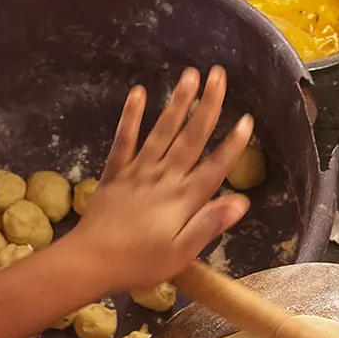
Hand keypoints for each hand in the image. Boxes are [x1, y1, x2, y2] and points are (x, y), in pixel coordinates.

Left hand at [69, 67, 252, 293]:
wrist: (91, 260)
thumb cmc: (140, 262)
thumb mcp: (182, 253)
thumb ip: (209, 224)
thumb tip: (241, 201)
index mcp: (183, 200)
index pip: (215, 168)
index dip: (233, 145)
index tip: (247, 120)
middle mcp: (164, 178)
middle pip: (191, 138)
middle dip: (209, 105)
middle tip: (219, 75)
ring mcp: (138, 172)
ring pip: (163, 131)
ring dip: (178, 102)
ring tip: (190, 74)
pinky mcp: (115, 172)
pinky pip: (124, 139)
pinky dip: (132, 116)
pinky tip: (139, 93)